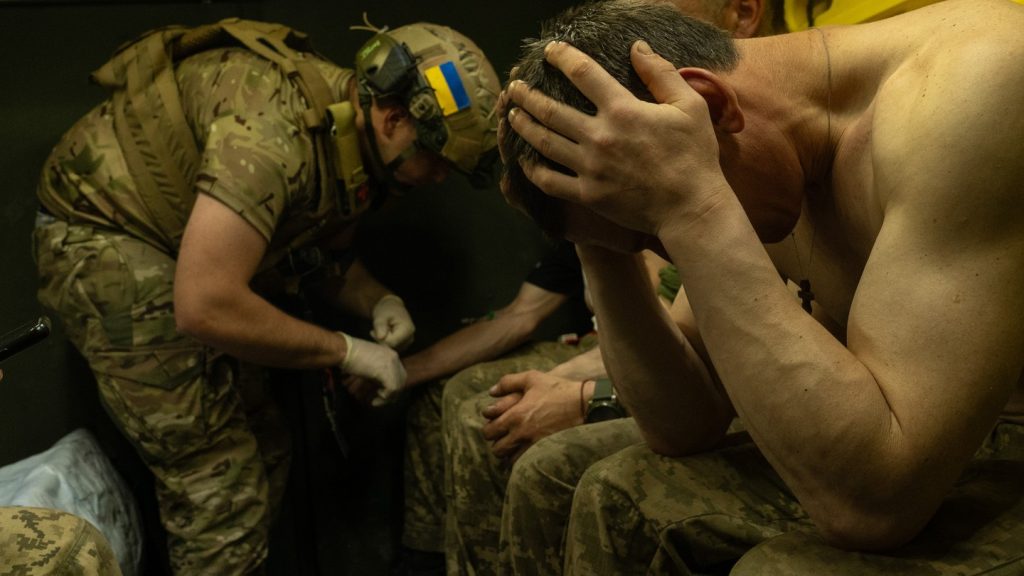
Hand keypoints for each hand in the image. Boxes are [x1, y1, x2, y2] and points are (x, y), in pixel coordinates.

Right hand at [340, 332, 405, 404]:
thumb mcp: (369, 363)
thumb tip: (379, 386)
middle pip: (401, 380)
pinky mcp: (386, 372)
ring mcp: (391, 364)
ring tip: (376, 401)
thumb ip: (377, 372)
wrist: (343, 350)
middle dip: (392, 393)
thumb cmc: (350, 355)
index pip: (399, 373)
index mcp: (391, 354)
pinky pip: (392, 389)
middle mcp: (394, 358)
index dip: (392, 386)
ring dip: (387, 398)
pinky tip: (375, 400)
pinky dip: (384, 398)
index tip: (380, 393)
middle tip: (380, 400)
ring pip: (398, 386)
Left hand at [371, 295, 414, 350]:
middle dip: (381, 341)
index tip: (372, 331)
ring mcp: (408, 342)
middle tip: (374, 331)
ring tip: (379, 331)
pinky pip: (392, 348)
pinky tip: (383, 335)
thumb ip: (380, 325)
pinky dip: (385, 343)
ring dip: (382, 342)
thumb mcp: (380, 315)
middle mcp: (410, 338)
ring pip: (391, 349)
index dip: (380, 339)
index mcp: (407, 330)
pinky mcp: (404, 345)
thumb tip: (381, 337)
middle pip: (392, 347)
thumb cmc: (386, 310)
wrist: (392, 307)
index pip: (391, 343)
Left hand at [481, 370, 586, 462]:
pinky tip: (522, 452)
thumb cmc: (557, 388)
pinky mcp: (545, 450)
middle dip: (495, 443)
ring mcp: (534, 444)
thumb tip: (492, 392)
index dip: (488, 430)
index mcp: (515, 415)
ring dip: (507, 453)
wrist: (583, 403)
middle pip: (497, 449)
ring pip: (510, 459)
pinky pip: (526, 462)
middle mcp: (521, 433)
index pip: (490, 431)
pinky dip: (520, 459)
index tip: (493, 425)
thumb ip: (508, 382)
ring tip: (510, 446)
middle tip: (500, 437)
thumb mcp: (531, 378)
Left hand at [504, 40, 730, 235]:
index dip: (562, 57)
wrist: (690, 208)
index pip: (582, 73)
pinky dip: (533, 170)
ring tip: (512, 115)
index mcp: (622, 110)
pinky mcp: (588, 194)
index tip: (550, 51)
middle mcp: (599, 136)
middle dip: (528, 95)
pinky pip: (550, 181)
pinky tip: (525, 161)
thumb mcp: (689, 105)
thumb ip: (660, 73)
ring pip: (544, 142)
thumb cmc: (694, 156)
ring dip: (523, 126)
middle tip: (514, 87)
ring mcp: (590, 167)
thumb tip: (637, 47)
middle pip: (551, 109)